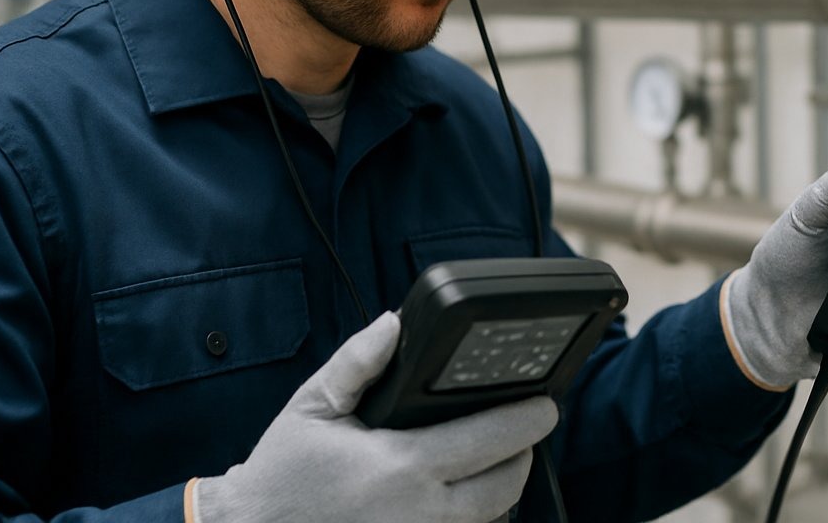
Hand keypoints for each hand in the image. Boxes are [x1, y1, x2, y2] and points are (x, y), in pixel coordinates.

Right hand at [192, 312, 557, 522]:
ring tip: (497, 454)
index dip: (527, 419)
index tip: (546, 403)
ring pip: (490, 518)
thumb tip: (394, 325)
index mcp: (400, 467)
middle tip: (526, 426)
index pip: (490, 441)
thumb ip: (357, 362)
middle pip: (506, 486)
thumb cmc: (282, 474)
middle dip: (525, 453)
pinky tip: (462, 490)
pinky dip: (473, 515)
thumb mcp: (313, 406)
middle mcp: (420, 514)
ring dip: (502, 486)